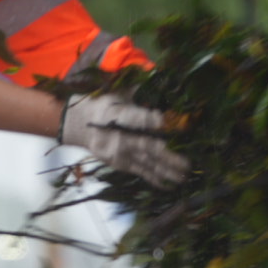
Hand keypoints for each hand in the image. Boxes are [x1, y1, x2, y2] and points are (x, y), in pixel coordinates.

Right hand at [60, 93, 188, 187]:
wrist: (79, 125)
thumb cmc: (104, 106)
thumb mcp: (118, 94)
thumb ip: (138, 94)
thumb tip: (162, 83)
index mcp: (117, 114)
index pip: (139, 119)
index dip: (156, 121)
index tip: (176, 122)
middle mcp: (119, 136)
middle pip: (147, 146)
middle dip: (169, 155)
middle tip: (188, 162)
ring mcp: (119, 152)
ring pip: (146, 162)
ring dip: (167, 170)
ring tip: (184, 176)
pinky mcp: (119, 163)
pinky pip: (140, 171)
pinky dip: (155, 179)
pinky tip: (169, 184)